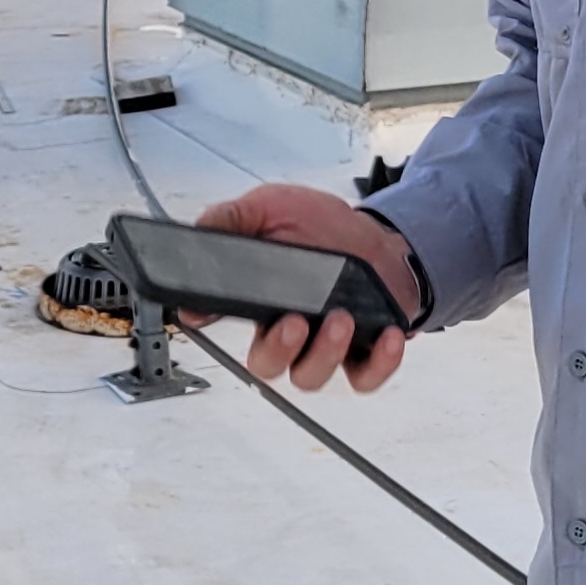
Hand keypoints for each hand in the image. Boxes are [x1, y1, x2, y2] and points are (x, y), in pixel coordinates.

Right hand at [187, 186, 421, 396]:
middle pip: (264, 363)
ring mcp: (323, 344)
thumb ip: (235, 216)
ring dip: (324, 354)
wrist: (377, 238)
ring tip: (341, 319)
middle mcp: (286, 328)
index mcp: (257, 298)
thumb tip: (199, 227)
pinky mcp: (363, 353)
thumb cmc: (324, 227)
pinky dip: (377, 364)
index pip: (219, 316)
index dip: (206, 319)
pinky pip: (364, 377)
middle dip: (276, 350)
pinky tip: (385, 337)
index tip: (206, 313)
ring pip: (309, 375)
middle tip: (293, 323)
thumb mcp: (273, 207)